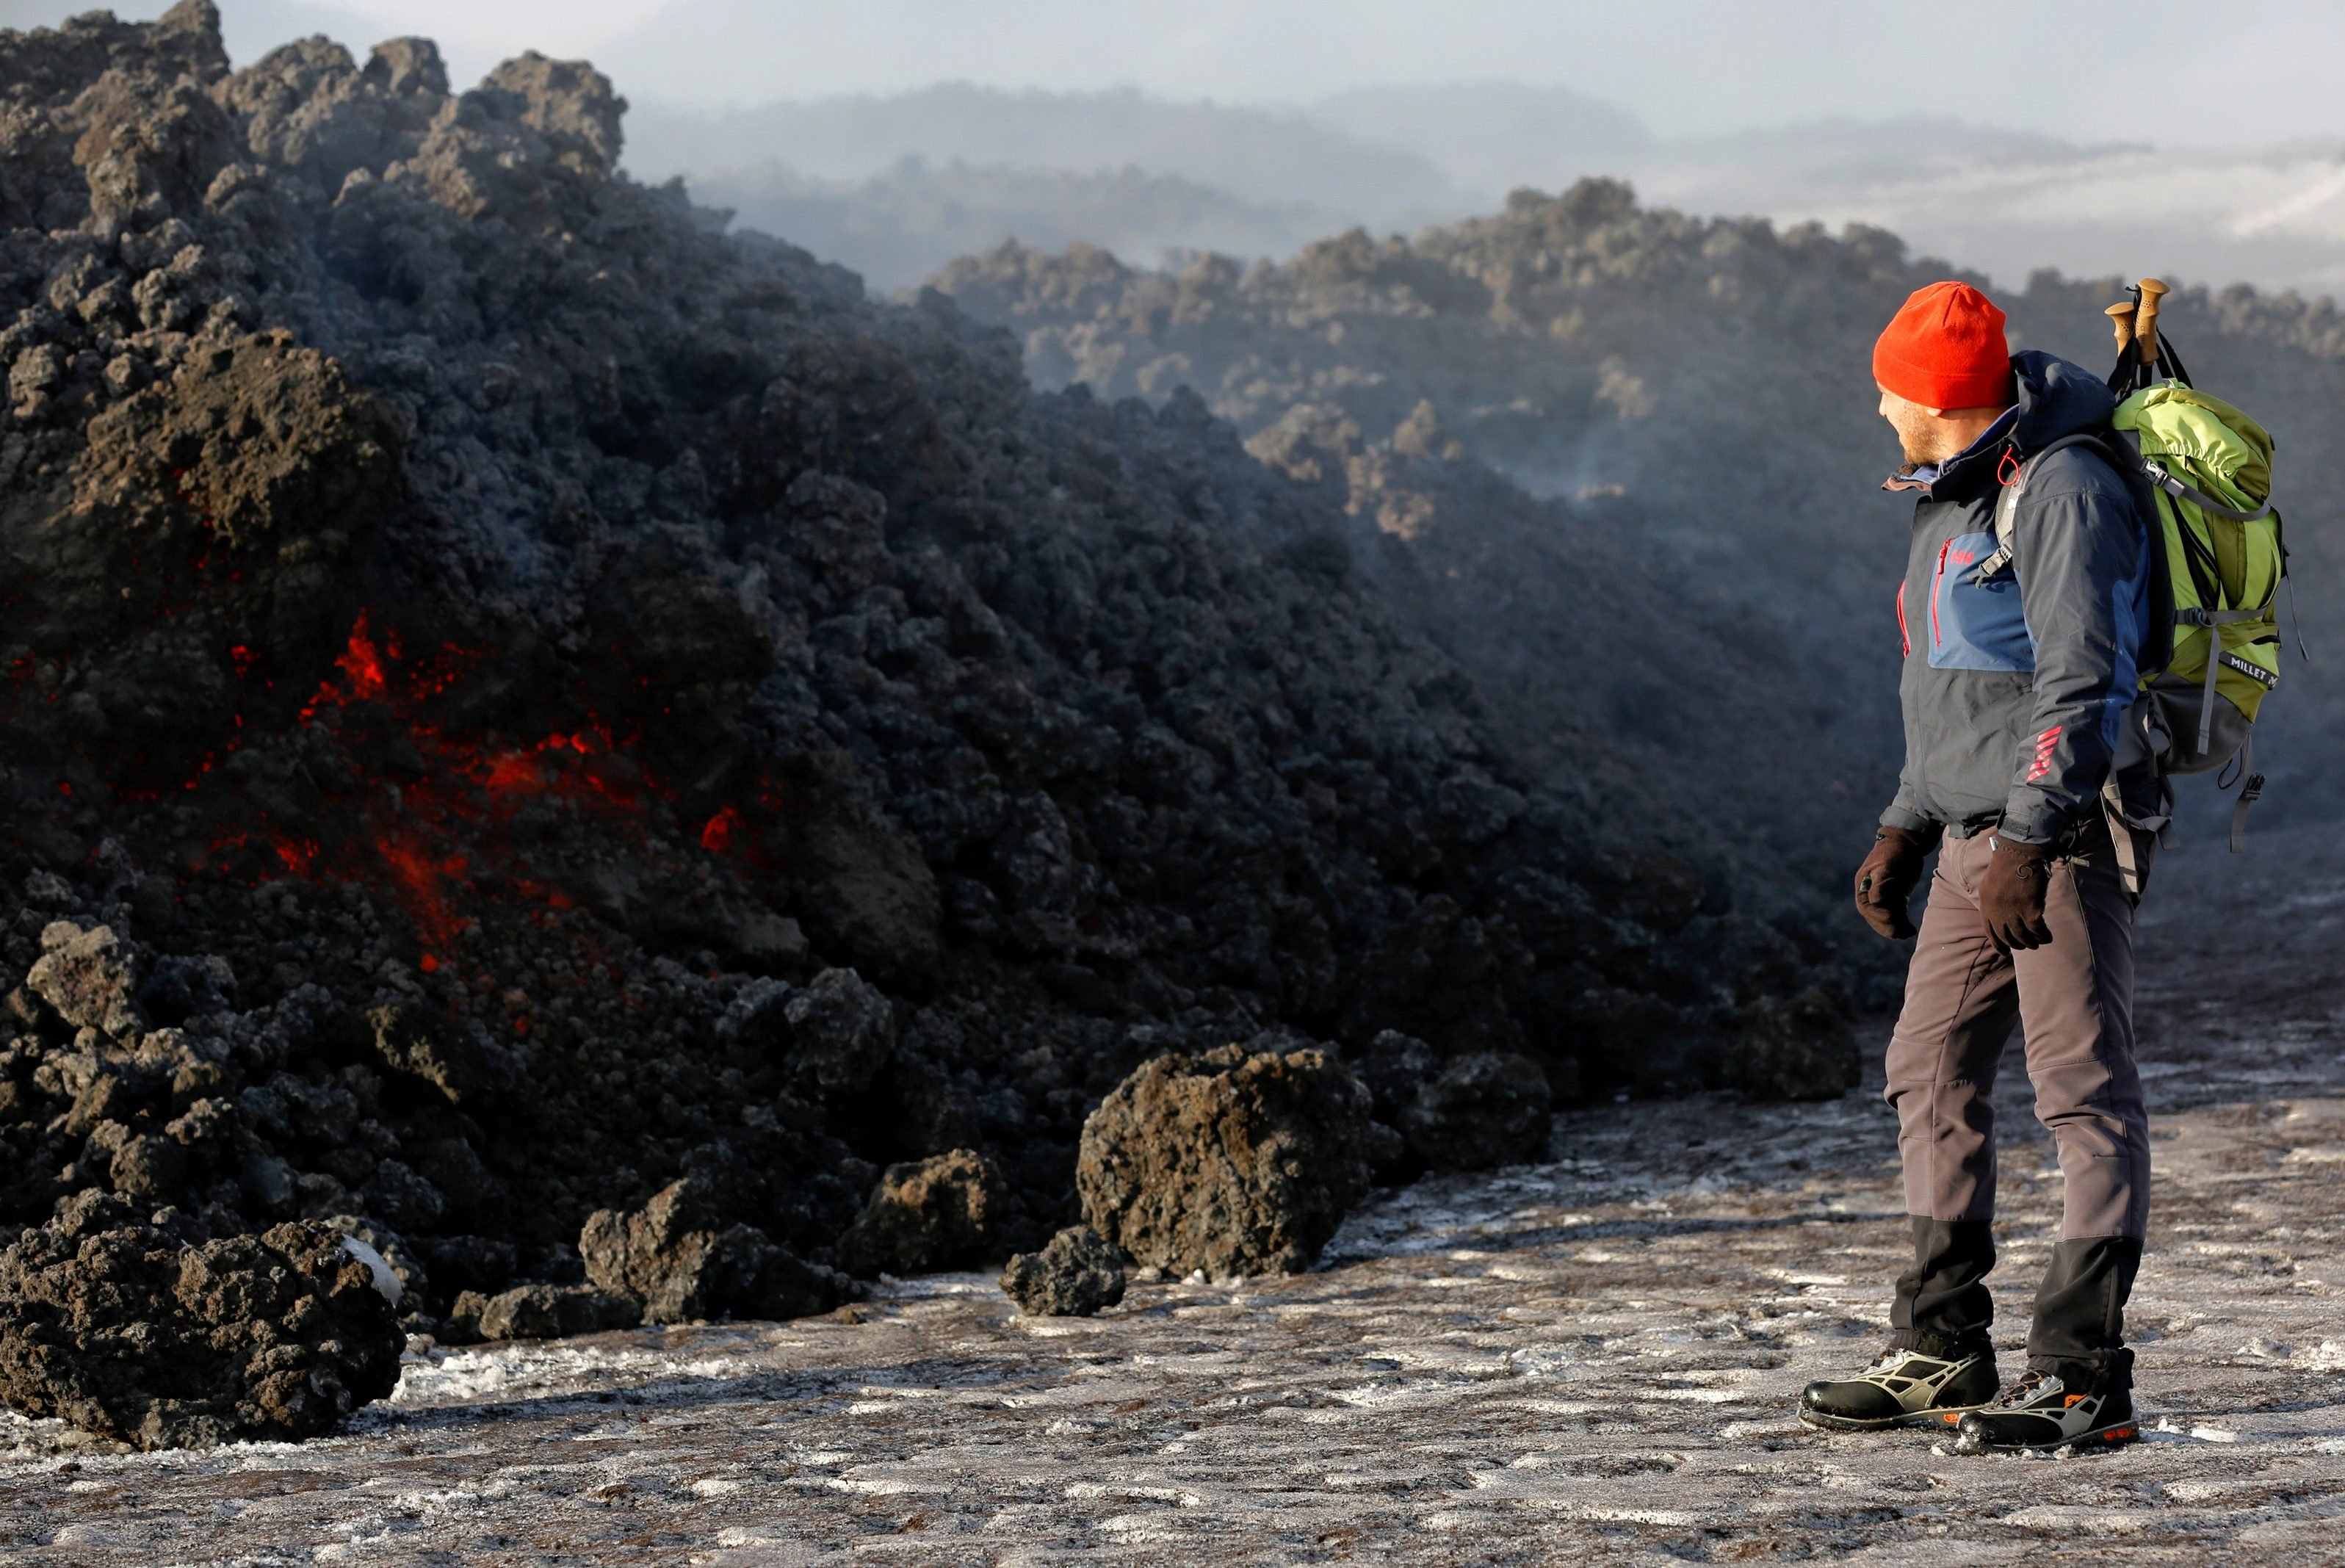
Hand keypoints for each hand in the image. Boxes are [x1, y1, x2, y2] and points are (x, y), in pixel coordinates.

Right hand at [1853, 827, 1931, 938]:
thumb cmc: (1895, 851)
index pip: (1867, 907)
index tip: (1893, 919)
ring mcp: (1883, 896)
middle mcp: (1870, 893)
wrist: (1906, 842)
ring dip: (1895, 927)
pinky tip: (1910, 929)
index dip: (1878, 916)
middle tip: (1901, 933)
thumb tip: (1876, 902)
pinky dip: (1902, 923)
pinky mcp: (1895, 897)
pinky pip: (1895, 914)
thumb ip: (1880, 884)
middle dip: (1886, 926)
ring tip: (1908, 932)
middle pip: (1874, 916)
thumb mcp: (1886, 866)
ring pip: (1885, 918)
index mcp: (1864, 885)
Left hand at [1979, 835, 2056, 951]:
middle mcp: (1997, 911)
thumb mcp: (1988, 885)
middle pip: (2006, 936)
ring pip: (2022, 936)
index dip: (1998, 944)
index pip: (1990, 931)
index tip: (2004, 952)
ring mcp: (2013, 912)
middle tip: (2023, 947)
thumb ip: (1991, 901)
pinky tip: (2047, 938)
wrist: (2019, 853)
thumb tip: (1997, 915)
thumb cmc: (2005, 865)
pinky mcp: (2030, 909)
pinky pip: (2037, 930)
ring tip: (2036, 944)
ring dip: (2030, 943)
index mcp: (1985, 905)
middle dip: (2015, 945)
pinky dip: (2043, 936)